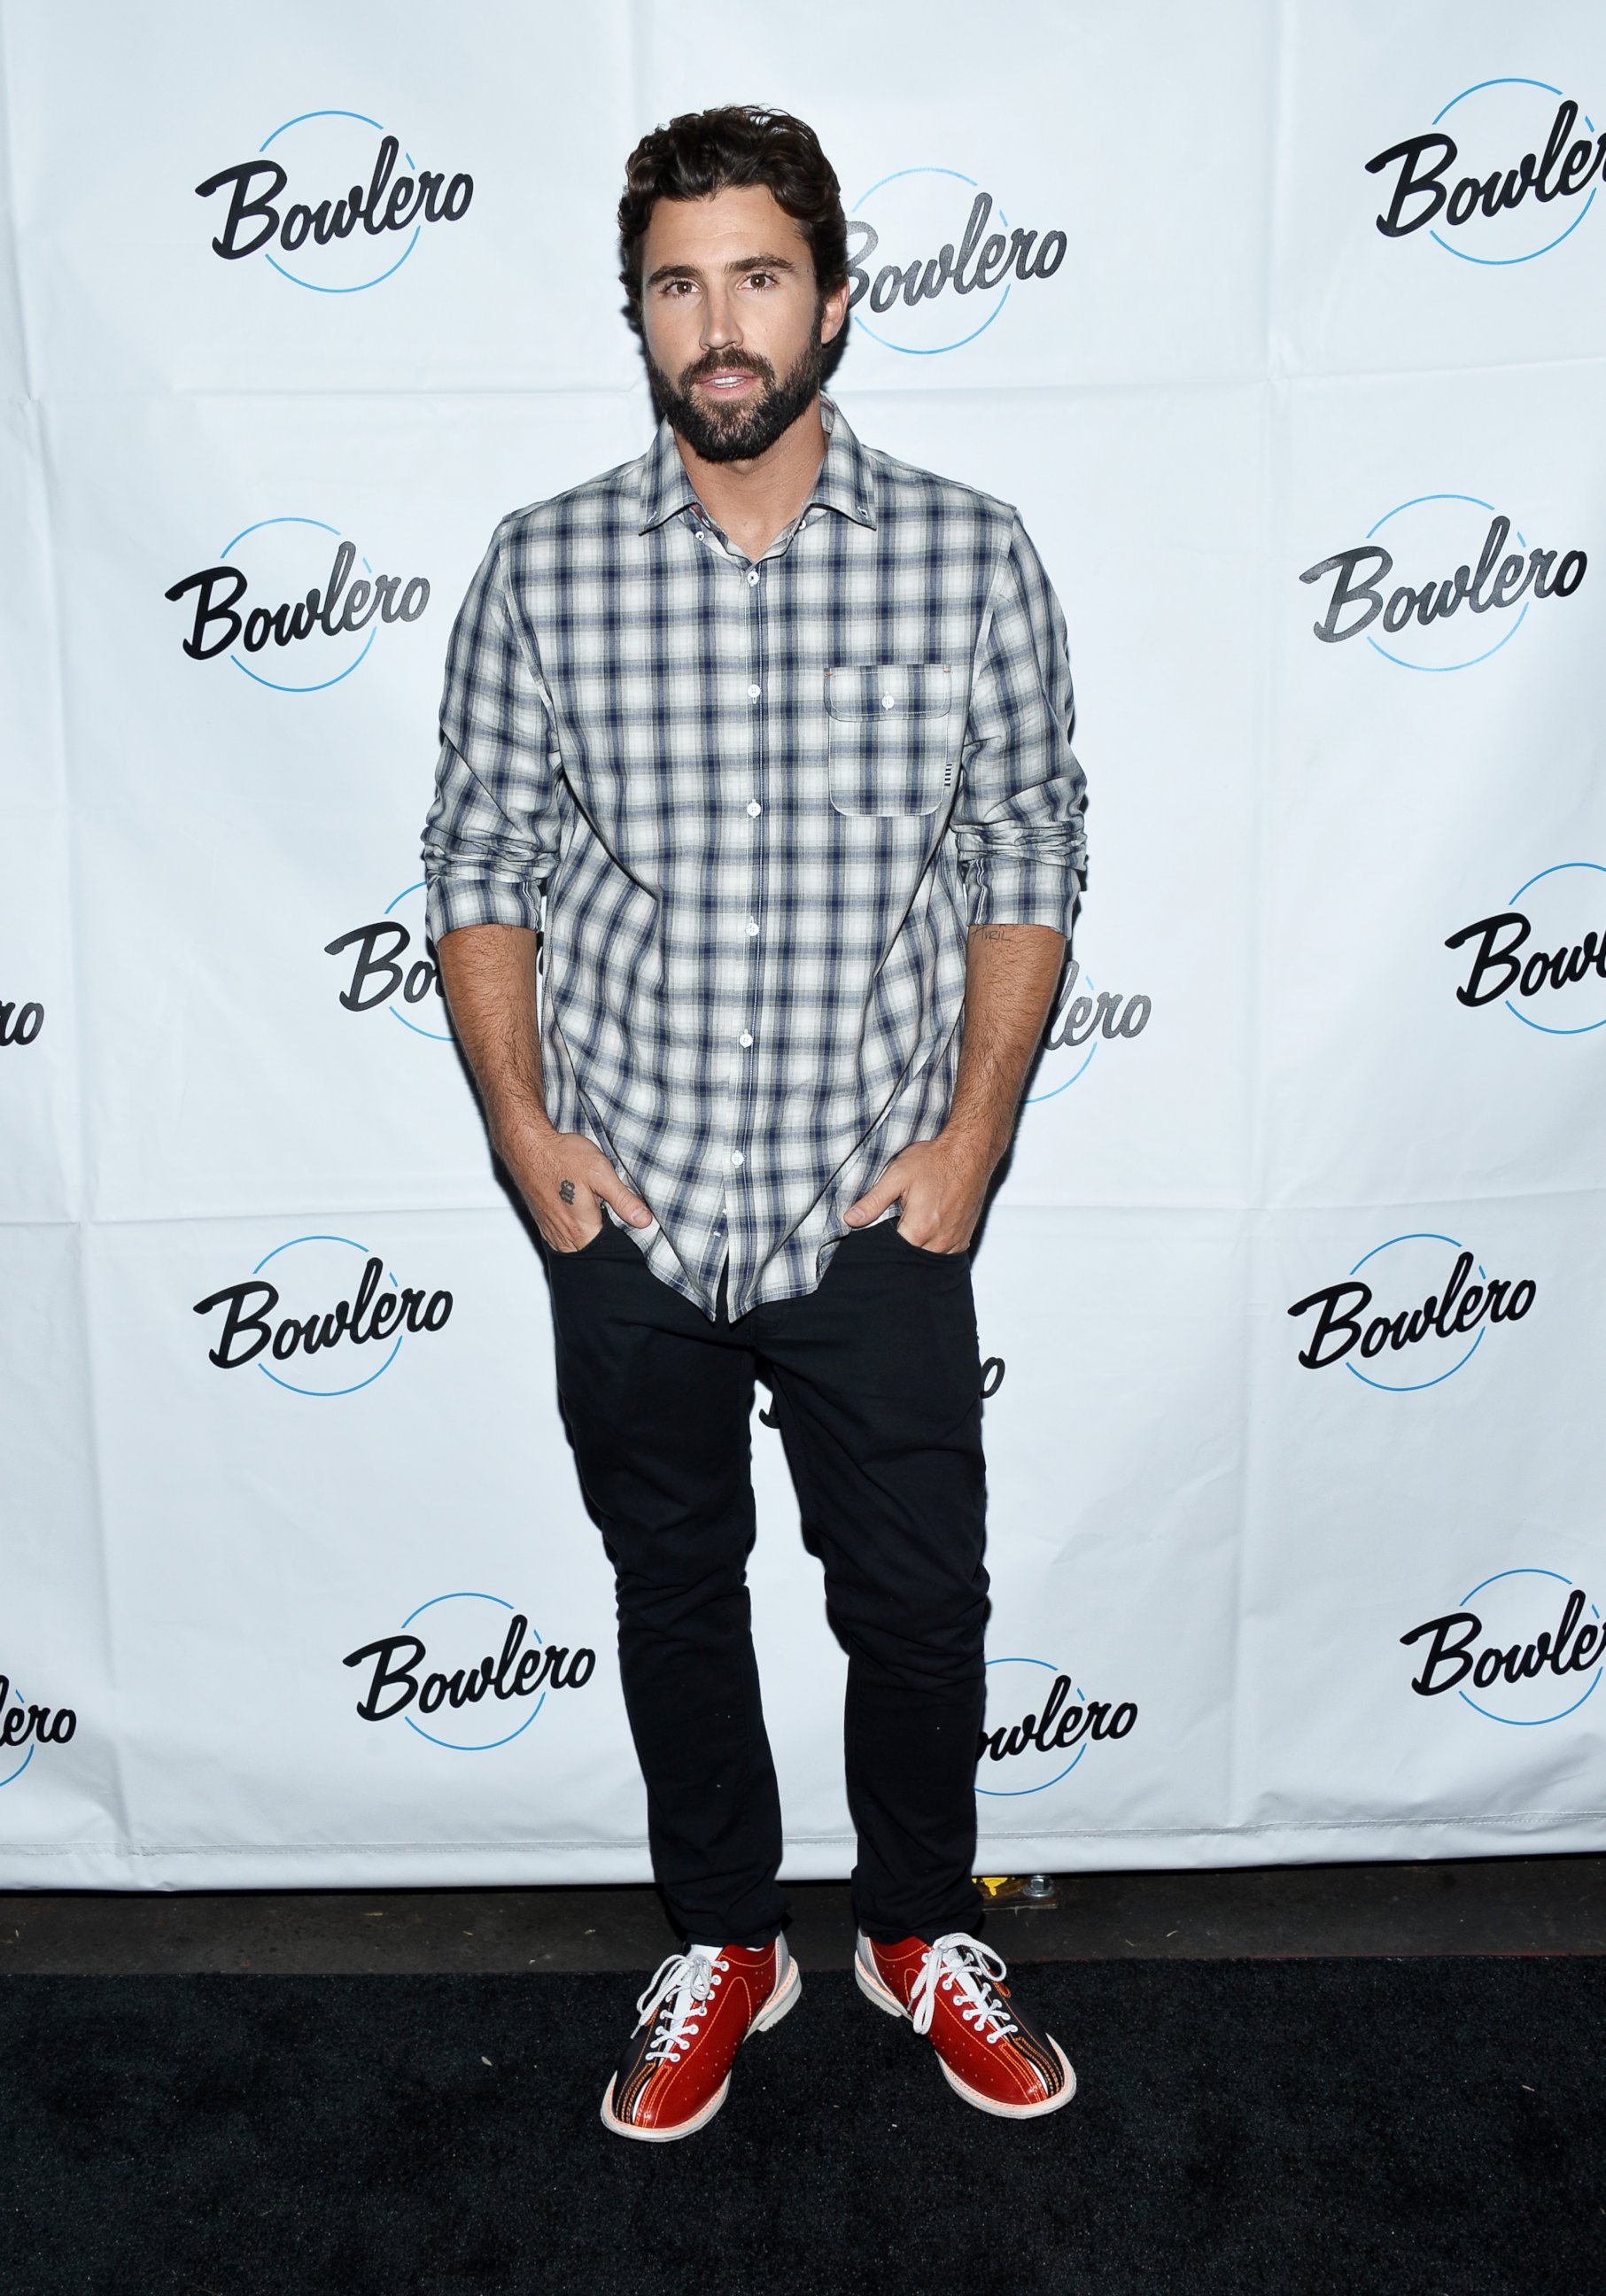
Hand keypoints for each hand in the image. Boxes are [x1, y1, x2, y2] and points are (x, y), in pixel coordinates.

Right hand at [499, 1123, 652, 1252]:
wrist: (528, 1146)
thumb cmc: (562, 1157)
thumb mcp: (601, 1173)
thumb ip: (623, 1200)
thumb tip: (644, 1220)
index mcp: (582, 1232)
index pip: (611, 1249)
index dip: (625, 1234)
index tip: (629, 1217)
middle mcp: (564, 1238)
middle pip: (595, 1248)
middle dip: (607, 1233)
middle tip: (608, 1207)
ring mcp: (551, 1233)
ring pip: (579, 1244)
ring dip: (590, 1231)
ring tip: (594, 1206)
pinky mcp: (543, 1224)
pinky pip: (565, 1237)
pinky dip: (575, 1228)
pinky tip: (579, 1208)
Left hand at [843, 1127, 998, 1253]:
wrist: (970, 1152)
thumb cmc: (934, 1161)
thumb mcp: (897, 1175)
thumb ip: (873, 1201)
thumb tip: (850, 1219)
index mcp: (919, 1230)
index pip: (892, 1252)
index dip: (882, 1243)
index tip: (880, 1230)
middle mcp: (939, 1242)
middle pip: (910, 1259)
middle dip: (899, 1248)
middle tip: (896, 1226)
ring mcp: (954, 1242)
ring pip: (928, 1259)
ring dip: (917, 1249)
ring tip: (913, 1227)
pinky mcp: (964, 1238)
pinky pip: (945, 1254)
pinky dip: (934, 1247)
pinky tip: (928, 1232)